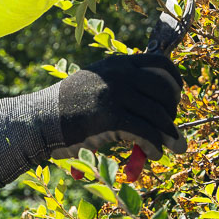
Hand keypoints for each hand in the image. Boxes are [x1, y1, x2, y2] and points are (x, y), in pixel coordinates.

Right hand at [0, 54, 186, 186]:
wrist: (38, 120)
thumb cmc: (67, 110)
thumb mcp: (96, 86)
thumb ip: (123, 90)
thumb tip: (156, 111)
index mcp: (117, 64)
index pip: (161, 64)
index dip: (176, 81)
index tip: (179, 96)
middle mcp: (120, 74)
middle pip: (165, 90)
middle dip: (173, 112)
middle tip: (171, 129)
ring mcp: (116, 94)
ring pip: (159, 114)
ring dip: (169, 135)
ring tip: (171, 147)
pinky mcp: (112, 116)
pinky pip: (146, 132)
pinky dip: (155, 145)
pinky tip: (154, 154)